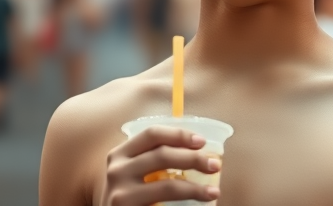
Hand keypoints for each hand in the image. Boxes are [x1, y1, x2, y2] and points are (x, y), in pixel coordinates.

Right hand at [103, 126, 220, 205]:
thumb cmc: (127, 197)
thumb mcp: (131, 173)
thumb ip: (151, 161)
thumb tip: (195, 150)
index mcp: (120, 154)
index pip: (152, 134)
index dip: (179, 134)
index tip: (201, 142)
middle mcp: (117, 170)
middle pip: (163, 156)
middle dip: (194, 159)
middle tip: (215, 165)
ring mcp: (121, 195)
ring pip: (169, 186)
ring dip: (196, 188)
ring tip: (214, 192)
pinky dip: (186, 205)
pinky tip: (199, 205)